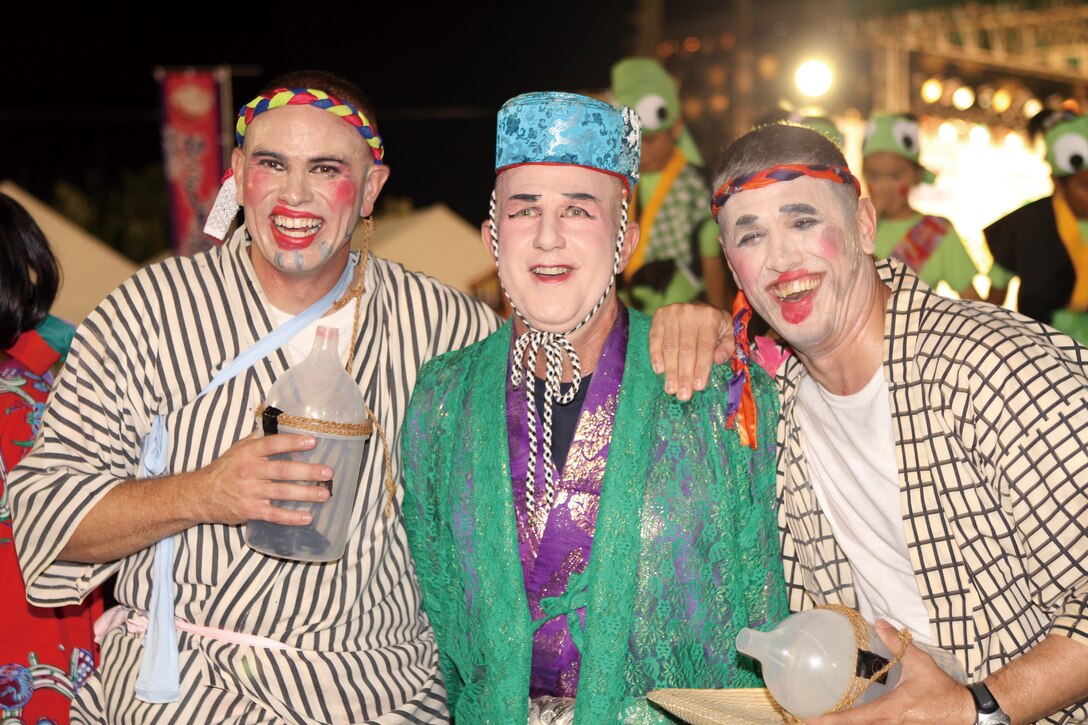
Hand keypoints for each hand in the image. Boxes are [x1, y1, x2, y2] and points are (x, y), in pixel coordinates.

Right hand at [190, 431, 332, 526]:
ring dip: (306, 494)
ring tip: (325, 494)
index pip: (273, 444)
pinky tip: (307, 517)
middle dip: (307, 471)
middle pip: (283, 470)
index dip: (293, 442)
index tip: (313, 441)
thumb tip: (276, 423)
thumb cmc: (224, 469)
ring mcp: (250, 492)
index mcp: (249, 453)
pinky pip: (274, 514)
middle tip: (327, 472)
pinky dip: (291, 517)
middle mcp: (250, 471)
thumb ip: (257, 439)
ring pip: (282, 492)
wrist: (199, 495)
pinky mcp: (250, 510)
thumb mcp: (238, 449)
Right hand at [648, 303, 732, 399]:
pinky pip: (655, 338)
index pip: (704, 347)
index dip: (701, 368)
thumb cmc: (715, 326)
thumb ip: (728, 347)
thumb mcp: (728, 332)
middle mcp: (690, 312)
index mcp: (710, 317)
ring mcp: (672, 313)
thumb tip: (717, 359)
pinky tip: (659, 370)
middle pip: (686, 349)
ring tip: (671, 389)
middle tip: (683, 395)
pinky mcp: (659, 315)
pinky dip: (655, 355)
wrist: (698, 308)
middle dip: (684, 375)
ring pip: (670, 347)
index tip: (698, 387)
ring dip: (670, 370)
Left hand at [804, 620, 973, 724]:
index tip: (807, 719)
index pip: (852, 719)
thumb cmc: (941, 690)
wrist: (966, 713)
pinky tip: (848, 717)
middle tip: (807, 718)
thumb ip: (896, 645)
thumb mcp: (918, 664)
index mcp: (889, 712)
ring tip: (822, 718)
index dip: (828, 720)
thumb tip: (879, 623)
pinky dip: (859, 724)